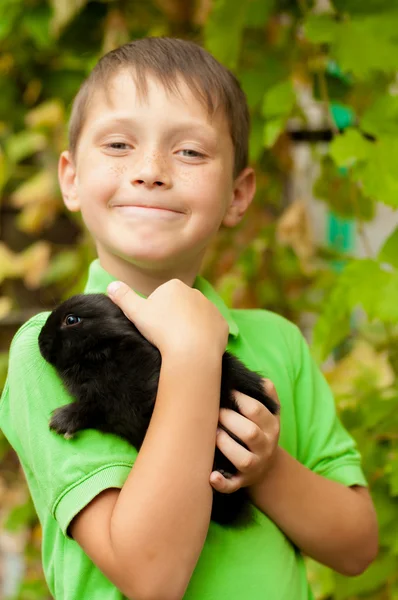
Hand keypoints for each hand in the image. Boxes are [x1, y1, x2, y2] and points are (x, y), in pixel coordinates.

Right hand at [107, 279, 228, 356]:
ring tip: (180, 345)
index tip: (154, 327)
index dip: (155, 314)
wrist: (191, 351)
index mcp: (174, 286)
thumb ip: (123, 297)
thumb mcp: (135, 312)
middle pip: (179, 307)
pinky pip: (211, 330)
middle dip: (173, 319)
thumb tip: (111, 285)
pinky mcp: (222, 324)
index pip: (161, 298)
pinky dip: (204, 338)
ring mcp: (211, 308)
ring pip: (196, 318)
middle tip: (165, 337)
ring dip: (189, 328)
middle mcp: (196, 292)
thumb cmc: (161, 330)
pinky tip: (195, 348)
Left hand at [210, 379, 280, 493]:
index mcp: (271, 426)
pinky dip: (221, 483)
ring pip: (243, 459)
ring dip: (226, 446)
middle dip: (229, 420)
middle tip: (214, 411)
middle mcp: (265, 447)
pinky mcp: (241, 482)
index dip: (238, 399)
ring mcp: (254, 466)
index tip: (224, 391)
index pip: (256, 410)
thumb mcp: (270, 414)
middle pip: (250, 433)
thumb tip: (260, 379)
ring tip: (212, 435)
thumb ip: (267, 395)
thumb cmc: (261, 431)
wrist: (267, 467)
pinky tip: (211, 476)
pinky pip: (232, 485)